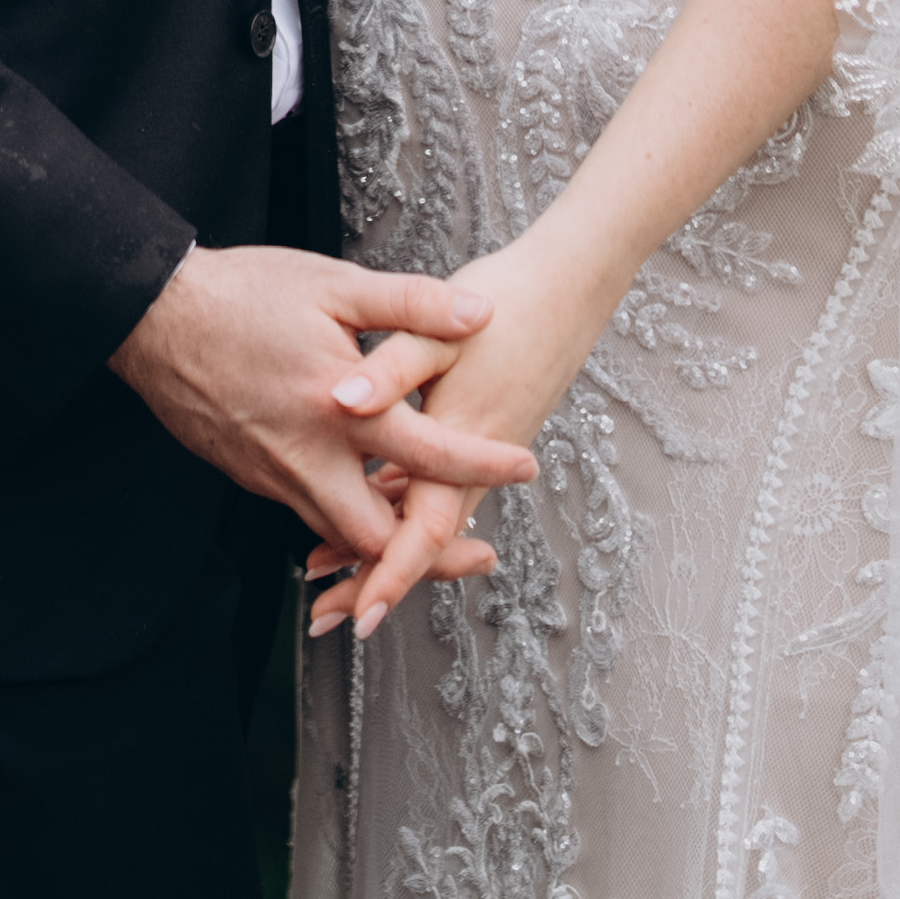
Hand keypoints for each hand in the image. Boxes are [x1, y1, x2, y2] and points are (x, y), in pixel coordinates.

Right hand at [110, 243, 537, 563]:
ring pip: (338, 534)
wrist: (154, 317)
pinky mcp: (249, 475)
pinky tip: (362, 499)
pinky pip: (305, 512)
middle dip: (431, 556)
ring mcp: (272, 473)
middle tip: (477, 551)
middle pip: (378, 537)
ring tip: (428, 534)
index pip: (429, 454)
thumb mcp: (335, 285)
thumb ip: (411, 304)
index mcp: (338, 407)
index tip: (526, 467)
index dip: (484, 465)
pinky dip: (341, 519)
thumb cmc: (245, 293)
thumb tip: (479, 312)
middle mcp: (306, 456)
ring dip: (386, 543)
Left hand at [303, 228, 608, 640]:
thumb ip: (390, 370)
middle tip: (326, 612)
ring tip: (329, 570)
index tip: (359, 615)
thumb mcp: (440, 330)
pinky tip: (374, 500)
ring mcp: (486, 452)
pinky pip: (441, 488)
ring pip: (431, 517)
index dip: (391, 574)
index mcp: (465, 440)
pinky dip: (404, 506)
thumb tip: (340, 402)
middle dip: (374, 578)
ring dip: (384, 545)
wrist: (572, 283)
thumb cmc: (507, 301)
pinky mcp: (487, 434)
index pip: (426, 529)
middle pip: (423, 539)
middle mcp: (479, 461)